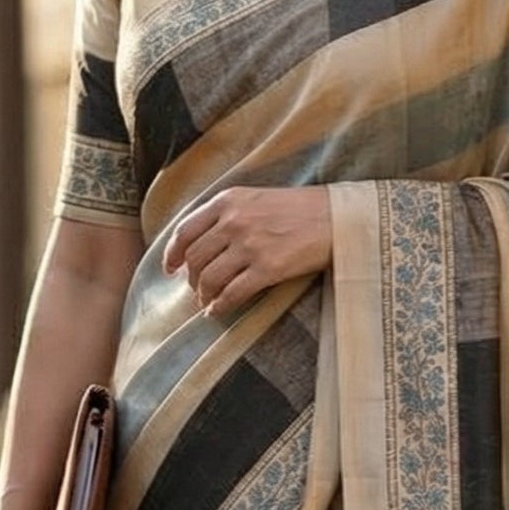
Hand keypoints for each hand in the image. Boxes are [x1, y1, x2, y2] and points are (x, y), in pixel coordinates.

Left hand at [163, 186, 331, 315]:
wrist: (338, 217)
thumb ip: (228, 214)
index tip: (170, 269)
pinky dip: (221, 306)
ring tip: (207, 302)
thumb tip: (203, 245)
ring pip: (210, 278)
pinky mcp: (268, 268)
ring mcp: (251, 245)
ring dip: (204, 295)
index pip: (185, 230)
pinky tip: (218, 311)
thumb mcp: (257, 198)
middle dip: (191, 279)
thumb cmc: (300, 209)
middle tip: (196, 290)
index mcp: (229, 201)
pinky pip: (233, 293)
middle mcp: (234, 221)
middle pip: (195, 258)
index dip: (172, 254)